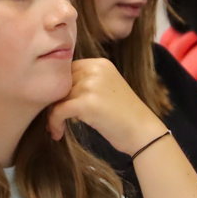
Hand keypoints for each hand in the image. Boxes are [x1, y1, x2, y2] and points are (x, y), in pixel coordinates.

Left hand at [43, 59, 166, 153]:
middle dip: (53, 101)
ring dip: (52, 115)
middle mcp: (95, 69)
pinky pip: (58, 111)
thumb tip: (56, 91)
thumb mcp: (107, 90)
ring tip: (56, 129)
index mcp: (100, 63)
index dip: (59, 88)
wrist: (143, 132)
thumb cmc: (125, 116)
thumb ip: (86, 83)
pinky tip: (58, 134)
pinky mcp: (87, 103)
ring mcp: (91, 85)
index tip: (57, 105)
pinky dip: (54, 123)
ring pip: (56, 97)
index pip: (67, 69)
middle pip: (60, 82)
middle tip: (54, 119)